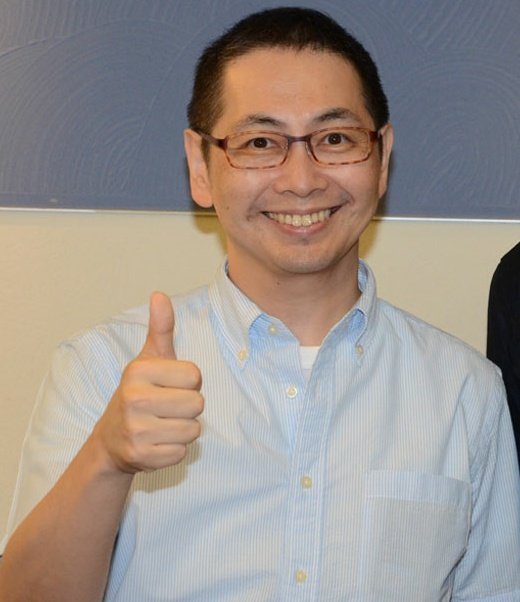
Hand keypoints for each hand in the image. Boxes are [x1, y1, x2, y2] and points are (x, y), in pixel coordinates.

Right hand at [93, 292, 202, 473]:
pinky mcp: (142, 457)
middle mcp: (134, 399)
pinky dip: (174, 449)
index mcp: (138, 371)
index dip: (188, 382)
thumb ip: (161, 328)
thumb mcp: (148, 359)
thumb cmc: (139, 392)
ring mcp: (136, 431)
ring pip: (193, 429)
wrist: (112, 439)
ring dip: (183, 428)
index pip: (195, 376)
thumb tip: (159, 294)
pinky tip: (157, 442)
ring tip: (162, 424)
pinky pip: (182, 451)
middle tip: (167, 407)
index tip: (169, 385)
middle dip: (188, 406)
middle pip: (198, 403)